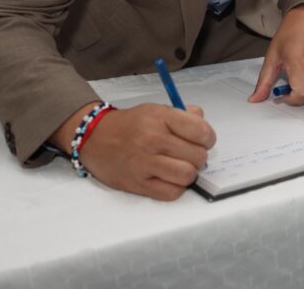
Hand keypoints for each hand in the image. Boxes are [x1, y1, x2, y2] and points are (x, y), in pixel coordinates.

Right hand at [71, 102, 215, 200]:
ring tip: (182, 168)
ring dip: (190, 173)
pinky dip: (177, 188)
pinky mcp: (138, 183)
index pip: (200, 130)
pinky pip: (171, 193)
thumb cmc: (131, 125)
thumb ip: (183, 115)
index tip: (204, 141)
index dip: (208, 138)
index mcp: (160, 117)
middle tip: (191, 156)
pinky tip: (170, 179)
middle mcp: (153, 139)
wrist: (95, 138)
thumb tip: (202, 122)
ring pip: (187, 175)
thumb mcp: (156, 110)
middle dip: (200, 157)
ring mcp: (144, 163)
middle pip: (197, 155)